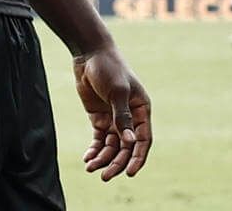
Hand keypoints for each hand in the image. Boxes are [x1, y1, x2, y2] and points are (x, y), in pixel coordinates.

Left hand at [72, 45, 151, 181]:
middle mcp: (130, 117)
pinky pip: (99, 140)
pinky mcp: (100, 118)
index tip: (130, 173)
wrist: (90, 55)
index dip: (137, 157)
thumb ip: (122, 116)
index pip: (143, 139)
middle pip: (126, 147)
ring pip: (112, 146)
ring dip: (103, 159)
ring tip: (90, 167)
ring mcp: (114, 118)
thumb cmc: (109, 68)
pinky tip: (88, 158)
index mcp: (141, 109)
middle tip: (104, 176)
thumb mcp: (117, 91)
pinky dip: (95, 150)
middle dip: (116, 163)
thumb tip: (130, 140)